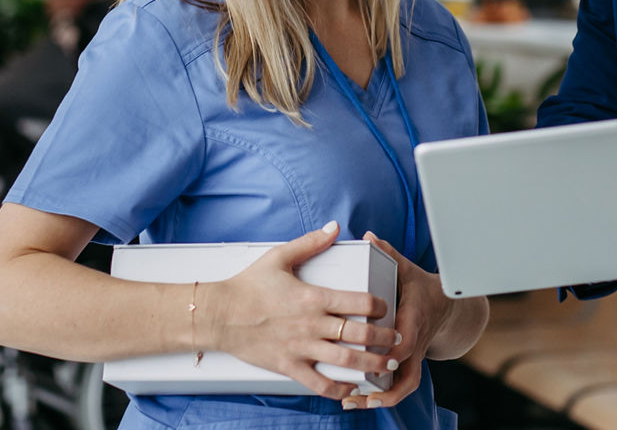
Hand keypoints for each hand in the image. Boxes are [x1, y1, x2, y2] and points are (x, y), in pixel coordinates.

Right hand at [206, 221, 399, 401]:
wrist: (219, 314)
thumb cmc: (247, 286)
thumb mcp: (278, 257)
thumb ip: (310, 242)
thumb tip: (333, 227)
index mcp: (313, 297)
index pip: (358, 302)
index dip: (379, 305)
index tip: (385, 307)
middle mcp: (311, 325)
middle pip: (359, 334)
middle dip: (384, 338)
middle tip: (397, 338)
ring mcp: (301, 348)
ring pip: (345, 361)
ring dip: (372, 364)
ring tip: (387, 365)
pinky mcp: (289, 366)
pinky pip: (319, 383)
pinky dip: (339, 388)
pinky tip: (351, 387)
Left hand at [341, 232, 448, 410]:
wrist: (449, 308)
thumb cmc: (424, 289)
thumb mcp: (409, 269)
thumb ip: (388, 255)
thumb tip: (369, 237)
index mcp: (415, 320)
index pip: (408, 341)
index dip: (395, 350)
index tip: (379, 355)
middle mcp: (414, 343)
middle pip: (408, 375)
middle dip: (384, 387)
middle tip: (357, 391)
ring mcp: (411, 356)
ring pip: (404, 386)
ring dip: (381, 398)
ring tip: (354, 403)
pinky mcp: (406, 363)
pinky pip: (398, 385)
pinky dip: (381, 395)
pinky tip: (359, 399)